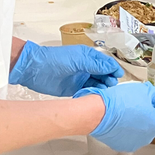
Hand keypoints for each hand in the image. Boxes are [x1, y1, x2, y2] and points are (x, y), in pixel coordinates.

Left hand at [8, 41, 124, 96]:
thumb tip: (112, 68)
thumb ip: (96, 64)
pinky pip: (87, 91)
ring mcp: (80, 78)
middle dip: (109, 79)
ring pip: (97, 83)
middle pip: (103, 74)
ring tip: (104, 92)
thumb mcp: (78, 60)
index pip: (106, 63)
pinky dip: (93, 93)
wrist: (36, 69)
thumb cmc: (56, 59)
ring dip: (102, 87)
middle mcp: (86, 67)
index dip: (113, 69)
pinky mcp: (74, 88)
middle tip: (110, 85)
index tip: (118, 76)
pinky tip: (95, 96)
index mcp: (88, 57)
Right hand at [77, 82, 154, 151]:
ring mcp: (136, 142)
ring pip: (145, 129)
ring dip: (144, 118)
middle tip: (148, 97)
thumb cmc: (121, 100)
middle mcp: (149, 136)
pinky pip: (133, 134)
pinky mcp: (123, 145)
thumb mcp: (144, 91)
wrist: (98, 113)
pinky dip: (132, 126)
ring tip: (134, 106)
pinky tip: (125, 117)